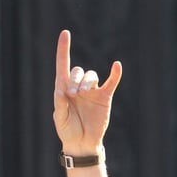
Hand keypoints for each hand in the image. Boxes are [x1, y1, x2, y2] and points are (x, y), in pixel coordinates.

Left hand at [53, 29, 121, 155]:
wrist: (82, 143)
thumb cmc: (68, 131)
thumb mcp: (60, 119)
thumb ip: (60, 105)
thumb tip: (61, 91)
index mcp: (64, 89)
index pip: (63, 65)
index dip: (64, 50)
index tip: (65, 33)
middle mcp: (78, 87)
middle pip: (78, 71)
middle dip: (75, 80)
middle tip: (73, 94)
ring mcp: (92, 91)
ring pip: (91, 75)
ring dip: (87, 81)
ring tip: (84, 93)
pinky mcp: (104, 97)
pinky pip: (111, 82)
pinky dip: (115, 74)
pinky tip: (117, 66)